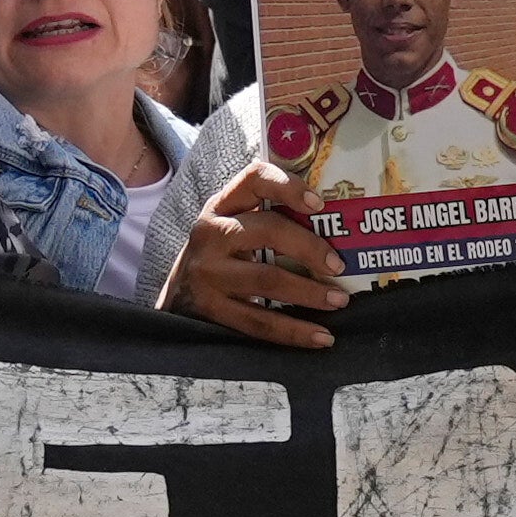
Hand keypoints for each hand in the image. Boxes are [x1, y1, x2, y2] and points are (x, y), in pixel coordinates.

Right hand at [169, 149, 346, 346]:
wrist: (176, 299)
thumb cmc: (219, 258)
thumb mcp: (231, 228)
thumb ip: (268, 219)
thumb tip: (334, 225)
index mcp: (222, 206)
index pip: (255, 179)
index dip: (289, 187)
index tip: (319, 204)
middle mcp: (211, 234)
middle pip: (268, 230)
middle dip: (310, 248)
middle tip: (338, 265)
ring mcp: (208, 273)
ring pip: (267, 279)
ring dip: (310, 292)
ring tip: (339, 301)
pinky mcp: (211, 309)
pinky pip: (260, 322)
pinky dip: (294, 331)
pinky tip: (321, 337)